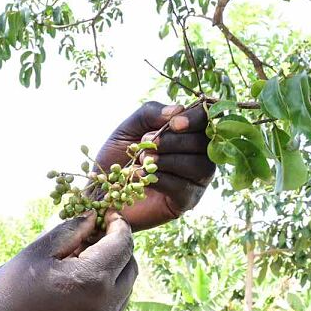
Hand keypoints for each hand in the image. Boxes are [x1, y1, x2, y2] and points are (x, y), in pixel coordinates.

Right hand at [0, 212, 137, 310]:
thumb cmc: (10, 291)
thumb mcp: (38, 251)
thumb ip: (71, 230)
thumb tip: (94, 217)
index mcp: (93, 279)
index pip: (123, 243)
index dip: (118, 224)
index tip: (106, 215)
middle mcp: (105, 305)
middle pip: (131, 266)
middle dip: (118, 247)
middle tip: (95, 235)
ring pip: (125, 288)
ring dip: (113, 270)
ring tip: (83, 259)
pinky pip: (113, 307)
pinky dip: (106, 290)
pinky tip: (79, 283)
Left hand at [93, 101, 214, 230]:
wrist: (103, 190)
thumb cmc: (118, 156)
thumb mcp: (129, 128)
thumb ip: (150, 113)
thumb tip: (178, 109)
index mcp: (188, 132)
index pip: (206, 120)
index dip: (195, 119)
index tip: (173, 124)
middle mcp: (198, 154)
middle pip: (202, 143)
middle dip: (173, 141)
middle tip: (147, 143)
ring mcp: (196, 179)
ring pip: (199, 165)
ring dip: (168, 160)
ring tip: (143, 160)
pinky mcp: (187, 200)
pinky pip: (184, 187)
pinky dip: (162, 179)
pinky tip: (143, 177)